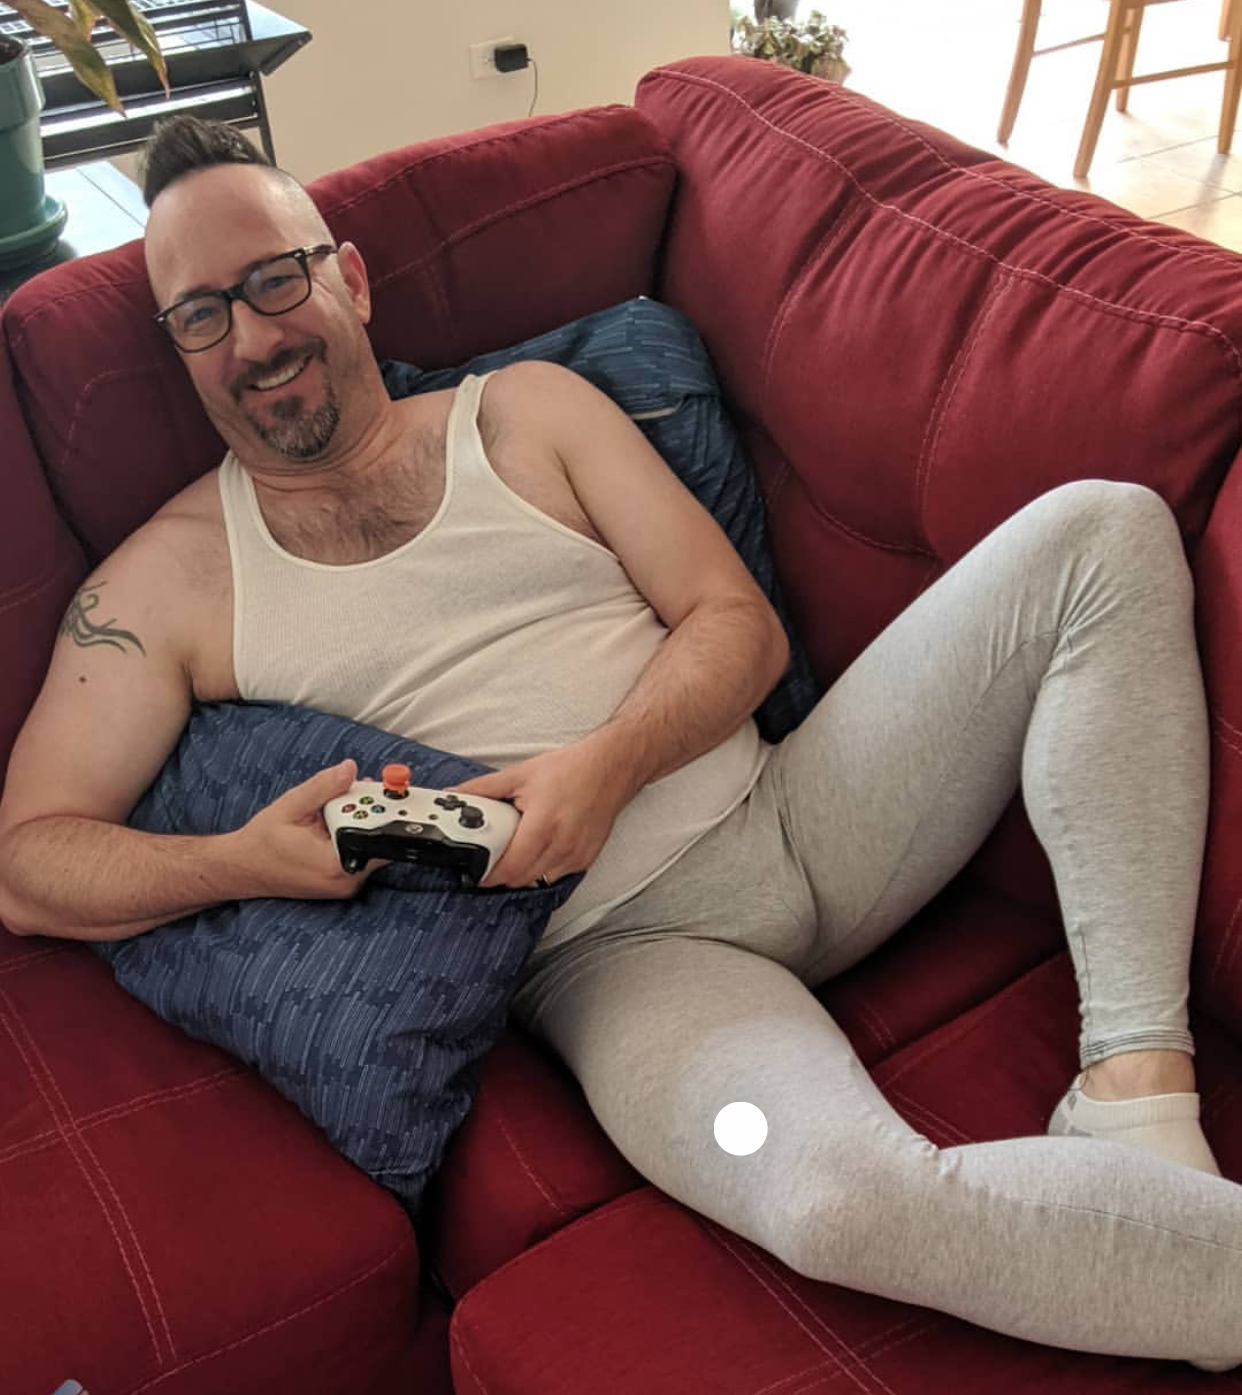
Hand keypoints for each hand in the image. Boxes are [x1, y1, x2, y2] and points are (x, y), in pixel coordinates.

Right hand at [232, 759, 387, 899]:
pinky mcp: (343, 881)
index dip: (381, 809)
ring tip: (331, 808)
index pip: (379, 836)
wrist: (242, 868)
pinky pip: (358, 852)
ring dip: (358, 822)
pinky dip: (350, 833)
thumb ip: (323, 787)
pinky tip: (330, 822)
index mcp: (336, 865)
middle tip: (352, 790)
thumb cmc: (262, 842)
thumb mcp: (292, 806)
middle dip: (368, 811)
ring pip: (369, 845)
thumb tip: (350, 769)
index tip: (375, 789)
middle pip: (378, 838)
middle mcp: (347, 880)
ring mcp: (346, 883)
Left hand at [446, 741, 634, 888]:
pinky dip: (542, 869)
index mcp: (543, 825)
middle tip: (489, 862)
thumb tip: (454, 795)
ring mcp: (577, 855)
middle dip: (502, 875)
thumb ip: (484, 788)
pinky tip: (538, 851)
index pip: (509, 868)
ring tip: (514, 853)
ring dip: (522, 874)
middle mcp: (562, 845)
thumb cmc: (570, 769)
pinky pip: (556, 875)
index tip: (476, 871)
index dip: (488, 875)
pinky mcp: (586, 859)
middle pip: (521, 879)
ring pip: (539, 881)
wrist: (611, 768)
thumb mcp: (521, 774)